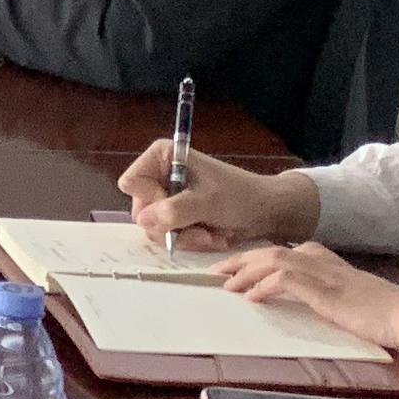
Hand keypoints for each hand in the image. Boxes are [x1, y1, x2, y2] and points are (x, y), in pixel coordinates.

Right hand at [119, 141, 320, 253]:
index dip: (151, 199)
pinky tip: (211, 236)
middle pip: (141, 210)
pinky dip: (191, 241)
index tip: (179, 204)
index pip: (132, 183)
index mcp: (162, 157)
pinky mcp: (176, 217)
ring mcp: (166, 198)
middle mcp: (159, 176)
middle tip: (200, 229)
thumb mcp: (208, 202)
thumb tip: (144, 220)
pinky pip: (168, 237)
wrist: (266, 212)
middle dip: (172, 226)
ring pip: (154, 228)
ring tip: (210, 233)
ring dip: (185, 237)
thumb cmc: (240, 196)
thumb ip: (174, 210)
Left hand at [215, 240, 398, 358]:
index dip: (253, 257)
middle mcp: (320, 259)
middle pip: (270, 250)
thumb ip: (322, 291)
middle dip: (240, 259)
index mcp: (325, 258)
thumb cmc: (379, 311)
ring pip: (273, 259)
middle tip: (217, 271)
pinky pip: (285, 279)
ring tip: (227, 285)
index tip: (233, 268)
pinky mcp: (325, 290)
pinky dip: (264, 286)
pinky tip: (252, 297)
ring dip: (246, 271)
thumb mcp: (345, 295)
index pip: (281, 250)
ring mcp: (323, 273)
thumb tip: (296, 297)